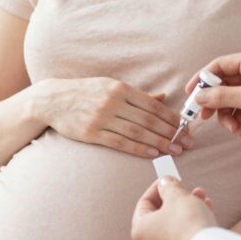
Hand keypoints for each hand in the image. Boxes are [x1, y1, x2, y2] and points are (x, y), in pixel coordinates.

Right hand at [35, 77, 191, 157]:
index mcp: (120, 88)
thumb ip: (138, 94)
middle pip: (148, 119)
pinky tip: (153, 153)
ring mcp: (102, 118)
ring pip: (137, 132)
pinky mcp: (92, 133)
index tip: (186, 127)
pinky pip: (120, 142)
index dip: (171, 117)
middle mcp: (113, 102)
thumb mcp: (111, 86)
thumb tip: (163, 97)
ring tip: (175, 150)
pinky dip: (138, 148)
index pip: (152, 105)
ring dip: (159, 142)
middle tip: (187, 142)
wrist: (53, 99)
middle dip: (171, 132)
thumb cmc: (85, 92)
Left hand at [131, 177, 216, 239]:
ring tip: (202, 195)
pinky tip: (207, 207)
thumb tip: (165, 183)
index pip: (144, 202)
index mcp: (139, 230)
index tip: (171, 178)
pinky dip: (193, 220)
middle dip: (176, 196)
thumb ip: (168, 186)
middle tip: (186, 187)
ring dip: (188, 205)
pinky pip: (185, 233)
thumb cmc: (187, 222)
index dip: (158, 187)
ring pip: (175, 222)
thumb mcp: (176, 196)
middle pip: (160, 213)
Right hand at [185, 50, 240, 143]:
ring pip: (231, 98)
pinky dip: (238, 119)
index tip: (190, 94)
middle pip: (223, 83)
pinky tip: (240, 130)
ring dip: (227, 114)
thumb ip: (221, 97)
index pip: (219, 65)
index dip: (202, 79)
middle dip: (214, 101)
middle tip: (203, 116)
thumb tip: (198, 97)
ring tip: (232, 128)